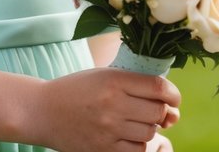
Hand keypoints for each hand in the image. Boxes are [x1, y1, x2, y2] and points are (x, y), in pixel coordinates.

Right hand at [32, 67, 180, 151]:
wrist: (44, 111)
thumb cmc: (78, 90)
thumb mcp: (105, 75)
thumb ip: (136, 83)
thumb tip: (171, 105)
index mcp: (115, 80)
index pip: (159, 87)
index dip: (174, 94)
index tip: (174, 98)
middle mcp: (113, 104)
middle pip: (158, 111)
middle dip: (162, 112)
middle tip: (154, 111)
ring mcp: (108, 129)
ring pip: (149, 132)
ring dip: (149, 128)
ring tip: (136, 122)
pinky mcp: (102, 149)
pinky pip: (136, 151)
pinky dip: (138, 145)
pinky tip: (128, 136)